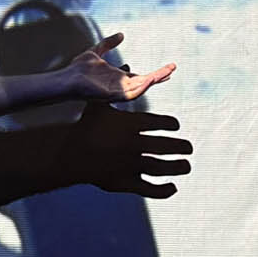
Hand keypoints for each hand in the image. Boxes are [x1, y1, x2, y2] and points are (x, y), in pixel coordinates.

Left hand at [65, 33, 174, 103]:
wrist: (67, 78)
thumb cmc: (78, 69)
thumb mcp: (96, 51)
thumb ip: (108, 43)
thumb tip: (122, 34)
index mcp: (119, 77)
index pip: (141, 76)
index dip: (156, 73)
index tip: (169, 67)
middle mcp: (121, 85)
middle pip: (145, 82)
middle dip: (160, 76)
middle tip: (173, 68)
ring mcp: (118, 91)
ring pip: (141, 87)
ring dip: (154, 80)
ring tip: (166, 72)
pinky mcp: (113, 96)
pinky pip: (131, 94)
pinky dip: (142, 87)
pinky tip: (150, 79)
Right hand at [66, 103, 191, 198]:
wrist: (69, 155)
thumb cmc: (85, 128)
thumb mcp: (99, 106)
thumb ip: (116, 91)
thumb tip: (126, 66)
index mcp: (131, 125)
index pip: (163, 123)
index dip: (173, 125)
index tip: (175, 127)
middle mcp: (134, 144)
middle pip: (169, 146)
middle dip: (183, 147)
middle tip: (188, 148)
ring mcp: (130, 164)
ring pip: (164, 167)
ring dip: (179, 167)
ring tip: (186, 166)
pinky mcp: (125, 182)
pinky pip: (150, 188)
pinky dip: (165, 190)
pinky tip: (173, 186)